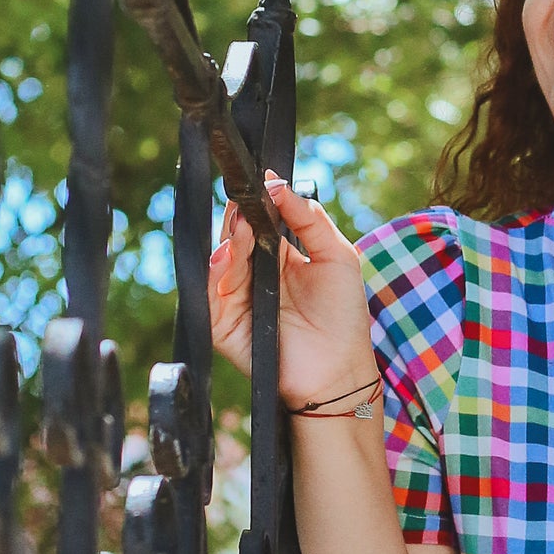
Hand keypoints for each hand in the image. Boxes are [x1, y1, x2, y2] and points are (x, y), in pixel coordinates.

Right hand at [207, 172, 379, 408]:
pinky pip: (209, 296)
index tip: (255, 185)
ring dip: (230, 243)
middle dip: (239, 221)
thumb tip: (277, 183)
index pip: (254, 222)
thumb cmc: (343, 316)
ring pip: (221, 262)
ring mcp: (235, 300)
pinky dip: (214, 275)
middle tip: (246, 206)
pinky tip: (225, 257)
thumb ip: (309, 217)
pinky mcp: (223, 326)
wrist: (340, 370)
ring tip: (243, 231)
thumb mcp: (336, 255)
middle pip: (234, 238)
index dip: (252, 204)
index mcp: (277, 257)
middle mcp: (252, 275)